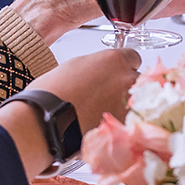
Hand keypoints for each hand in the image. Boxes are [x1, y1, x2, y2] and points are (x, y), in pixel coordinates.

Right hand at [0, 48, 140, 175]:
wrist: (45, 122)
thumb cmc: (51, 94)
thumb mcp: (75, 66)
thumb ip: (97, 66)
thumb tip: (101, 72)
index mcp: (114, 60)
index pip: (133, 57)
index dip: (123, 66)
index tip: (117, 73)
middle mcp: (126, 80)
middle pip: (139, 79)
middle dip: (126, 86)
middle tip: (108, 95)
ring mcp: (129, 104)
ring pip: (138, 102)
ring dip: (126, 105)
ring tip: (103, 112)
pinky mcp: (126, 126)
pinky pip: (131, 122)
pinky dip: (121, 124)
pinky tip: (102, 124)